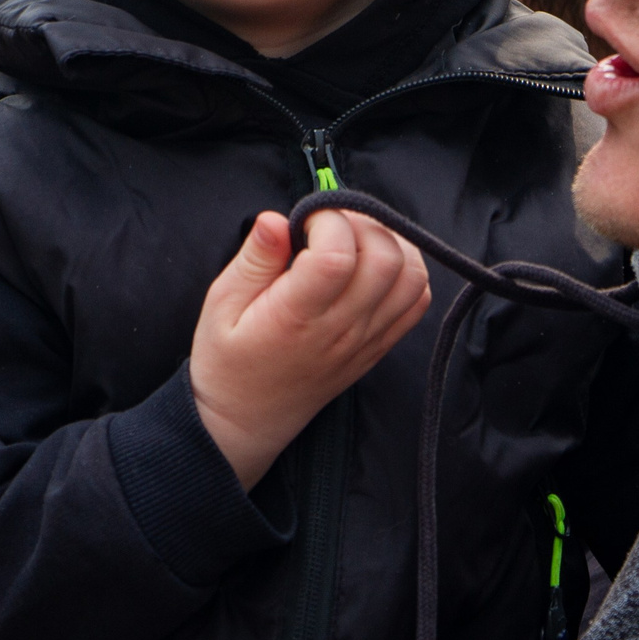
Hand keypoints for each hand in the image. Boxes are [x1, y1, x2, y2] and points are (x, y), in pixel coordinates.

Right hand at [190, 208, 431, 487]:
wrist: (245, 421)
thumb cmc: (227, 360)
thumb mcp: (220, 305)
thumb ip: (254, 259)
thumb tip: (276, 218)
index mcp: (297, 317)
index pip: (338, 255)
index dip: (327, 221)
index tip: (304, 221)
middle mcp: (341, 330)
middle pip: (385, 260)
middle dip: (361, 224)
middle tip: (329, 225)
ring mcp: (367, 341)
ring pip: (412, 277)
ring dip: (390, 244)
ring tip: (353, 240)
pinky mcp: (379, 347)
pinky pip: (417, 303)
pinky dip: (406, 273)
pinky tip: (371, 266)